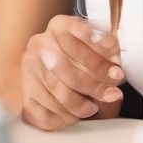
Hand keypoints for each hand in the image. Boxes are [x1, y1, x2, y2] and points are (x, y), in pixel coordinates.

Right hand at [20, 14, 124, 130]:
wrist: (61, 77)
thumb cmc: (86, 62)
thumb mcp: (101, 51)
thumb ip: (109, 53)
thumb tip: (115, 63)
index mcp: (59, 25)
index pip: (78, 30)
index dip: (98, 48)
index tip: (117, 65)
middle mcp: (40, 43)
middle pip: (64, 65)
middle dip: (92, 84)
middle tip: (112, 94)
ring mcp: (29, 68)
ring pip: (54, 90)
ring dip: (78, 104)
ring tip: (94, 108)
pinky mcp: (25, 94)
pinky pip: (43, 110)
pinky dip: (61, 117)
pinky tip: (73, 116)